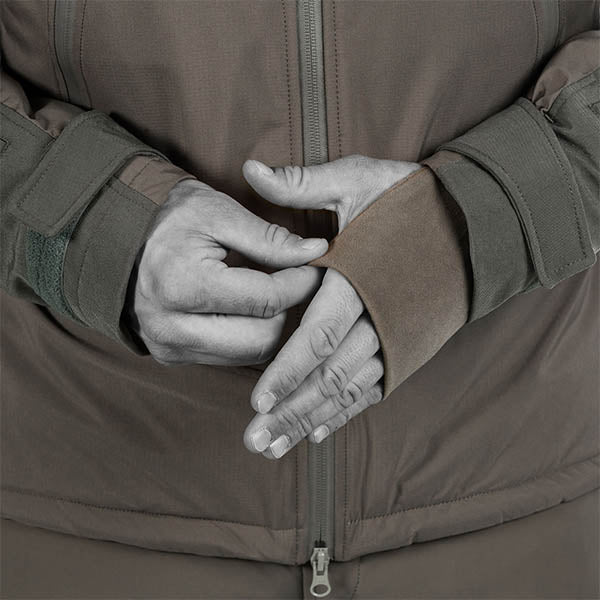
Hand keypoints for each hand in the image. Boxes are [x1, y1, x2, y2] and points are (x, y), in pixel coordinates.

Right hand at [127, 179, 328, 365]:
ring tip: (273, 292)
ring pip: (251, 354)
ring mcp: (170, 347)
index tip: (315, 266)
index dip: (299, 283)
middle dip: (288, 309)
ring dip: (272, 324)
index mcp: (180, 285)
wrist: (120, 239)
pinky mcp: (173, 356)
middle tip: (295, 281)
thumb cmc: (172, 219)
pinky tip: (249, 308)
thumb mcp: (218, 212)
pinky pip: (232, 357)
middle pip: (262, 338)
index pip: (264, 299)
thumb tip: (315, 252)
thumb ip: (268, 237)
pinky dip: (250, 334)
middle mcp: (170, 327)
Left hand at [241, 155, 420, 457]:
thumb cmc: (410, 199)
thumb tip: (249, 169)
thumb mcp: (359, 179)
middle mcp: (378, 317)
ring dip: (311, 419)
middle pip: (329, 375)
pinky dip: (346, 411)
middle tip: (255, 441)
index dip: (287, 371)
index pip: (318, 337)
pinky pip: (374, 387)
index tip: (257, 402)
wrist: (474, 220)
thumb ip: (303, 183)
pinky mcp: (407, 346)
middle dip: (291, 410)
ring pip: (348, 389)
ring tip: (276, 446)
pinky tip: (319, 433)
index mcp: (360, 279)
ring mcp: (396, 337)